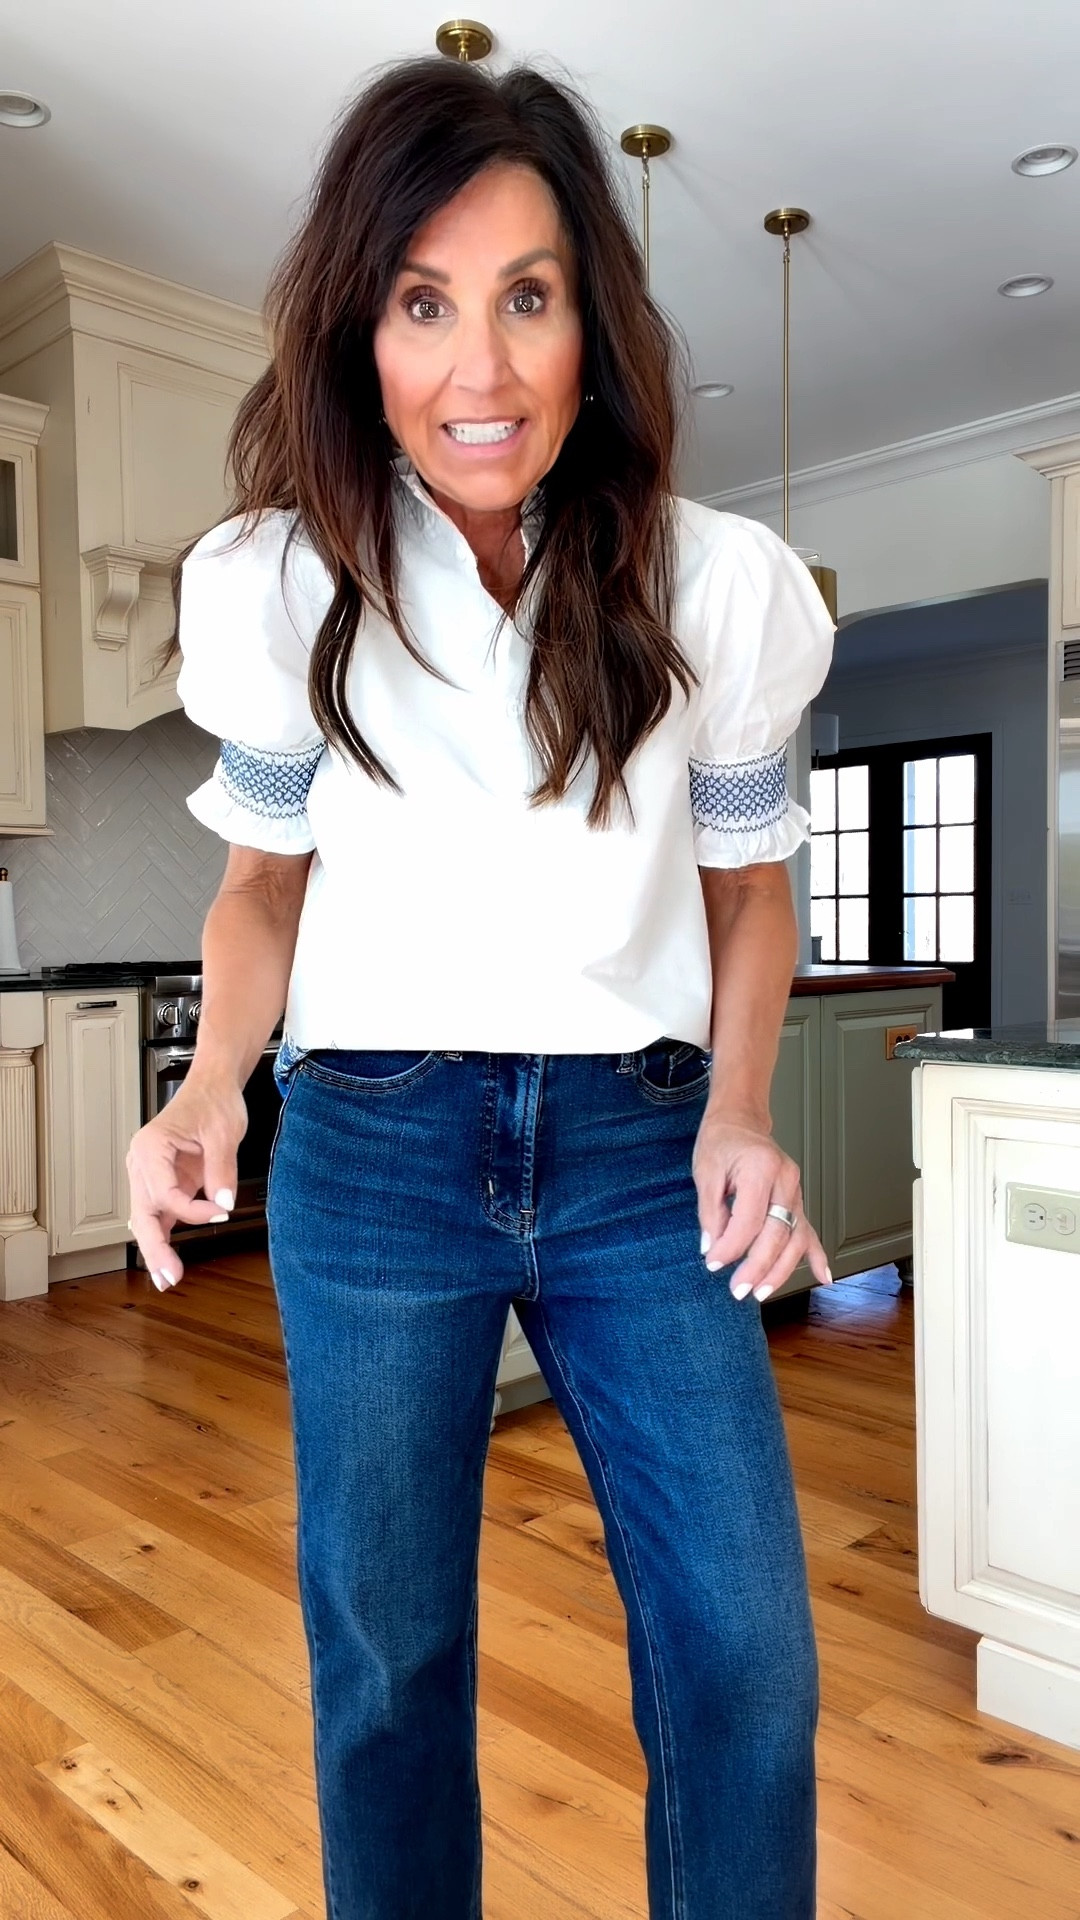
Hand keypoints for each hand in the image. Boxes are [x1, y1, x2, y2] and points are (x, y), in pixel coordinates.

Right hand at [125, 1077, 247, 1289]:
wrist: (213, 1086)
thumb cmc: (212, 1101)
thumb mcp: (223, 1133)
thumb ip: (221, 1169)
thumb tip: (222, 1201)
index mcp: (150, 1147)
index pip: (164, 1193)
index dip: (193, 1209)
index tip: (220, 1211)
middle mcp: (143, 1162)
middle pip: (143, 1213)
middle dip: (155, 1248)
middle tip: (169, 1277)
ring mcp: (150, 1173)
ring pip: (147, 1218)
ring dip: (156, 1249)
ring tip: (166, 1278)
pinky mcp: (164, 1181)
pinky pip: (160, 1212)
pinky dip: (163, 1236)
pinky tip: (166, 1260)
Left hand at [692, 1104, 831, 1302]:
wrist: (740, 1120)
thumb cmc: (723, 1141)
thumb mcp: (705, 1172)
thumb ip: (710, 1212)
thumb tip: (712, 1247)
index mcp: (761, 1168)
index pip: (749, 1220)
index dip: (731, 1247)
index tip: (714, 1263)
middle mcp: (785, 1180)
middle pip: (777, 1233)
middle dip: (757, 1267)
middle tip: (738, 1289)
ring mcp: (796, 1191)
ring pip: (796, 1238)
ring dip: (781, 1270)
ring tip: (762, 1291)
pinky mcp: (797, 1200)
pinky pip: (810, 1231)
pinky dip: (817, 1256)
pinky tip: (823, 1276)